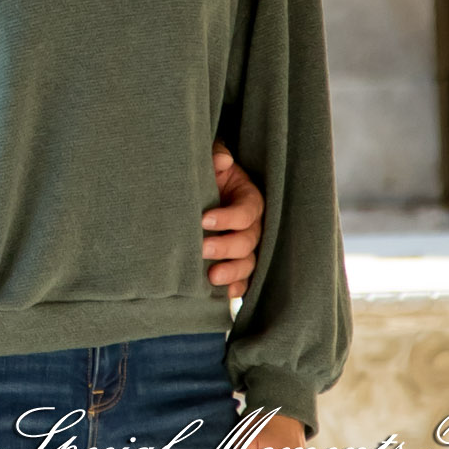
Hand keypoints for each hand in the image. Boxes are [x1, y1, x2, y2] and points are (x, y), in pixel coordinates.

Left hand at [203, 143, 263, 299]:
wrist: (195, 191)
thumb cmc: (206, 174)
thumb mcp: (210, 160)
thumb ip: (216, 156)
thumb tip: (223, 161)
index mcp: (249, 198)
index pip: (247, 211)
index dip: (229, 217)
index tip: (204, 219)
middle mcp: (252, 225)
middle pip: (248, 240)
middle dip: (226, 246)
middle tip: (201, 248)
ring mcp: (246, 246)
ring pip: (248, 262)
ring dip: (232, 270)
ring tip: (211, 276)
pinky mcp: (236, 261)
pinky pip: (244, 278)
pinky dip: (236, 287)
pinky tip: (224, 292)